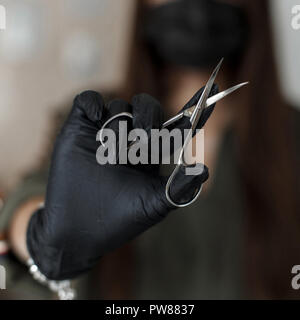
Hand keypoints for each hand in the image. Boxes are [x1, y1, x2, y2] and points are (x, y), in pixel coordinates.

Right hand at [26, 88, 215, 279]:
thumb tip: (204, 170)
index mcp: (152, 152)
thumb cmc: (120, 219)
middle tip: (142, 141)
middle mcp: (131, 138)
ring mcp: (104, 131)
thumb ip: (180, 188)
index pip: (177, 124)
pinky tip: (96, 120)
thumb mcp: (154, 205)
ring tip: (111, 156)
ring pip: (119, 106)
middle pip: (148, 107)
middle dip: (149, 118)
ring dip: (119, 128)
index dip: (195, 108)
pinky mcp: (80, 127)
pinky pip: (88, 100)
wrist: (79, 229)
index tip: (214, 88)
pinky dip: (94, 104)